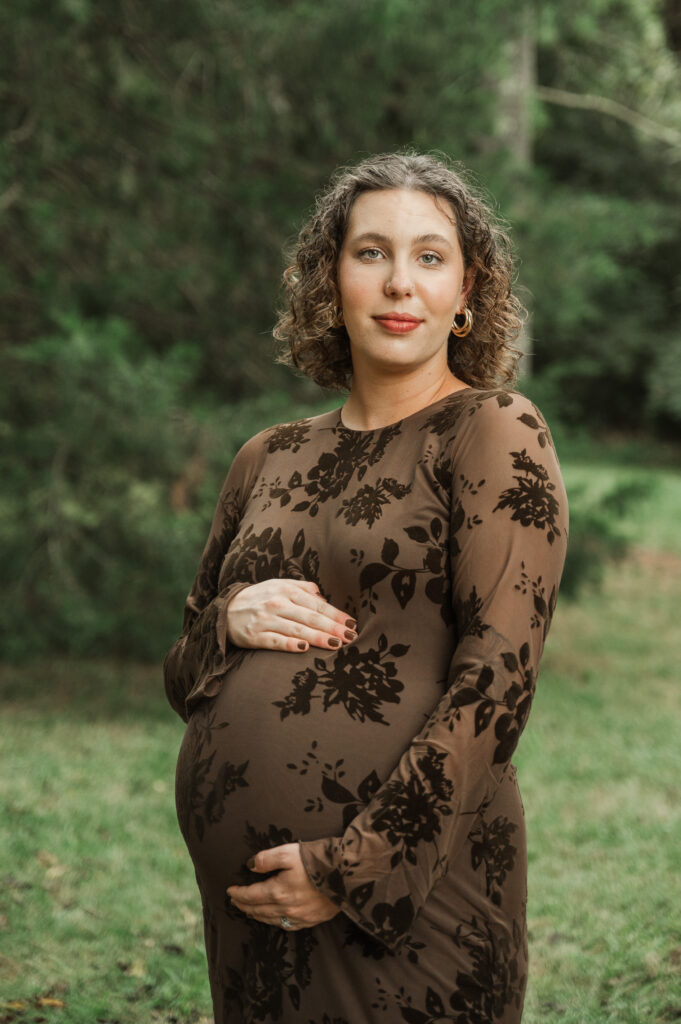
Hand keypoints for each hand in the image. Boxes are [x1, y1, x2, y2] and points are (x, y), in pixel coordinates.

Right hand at [225, 579, 356, 652]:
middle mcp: (277, 603)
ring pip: (296, 629)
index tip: (351, 623)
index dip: (336, 614)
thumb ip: (303, 588)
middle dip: (332, 627)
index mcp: (286, 590)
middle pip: (310, 617)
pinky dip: (289, 644)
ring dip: (317, 637)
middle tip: (351, 637)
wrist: (226, 609)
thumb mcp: (280, 585)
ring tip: (335, 644)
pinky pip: (275, 641)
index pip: (317, 604)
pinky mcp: (254, 636)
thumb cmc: (260, 598)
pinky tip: (303, 648)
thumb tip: (324, 598)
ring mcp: (265, 620)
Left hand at [226, 843, 339, 930]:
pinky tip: (273, 918)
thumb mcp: (288, 852)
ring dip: (257, 915)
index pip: (251, 896)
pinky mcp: (311, 920)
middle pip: (258, 910)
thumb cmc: (317, 860)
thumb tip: (250, 866)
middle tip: (235, 901)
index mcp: (278, 891)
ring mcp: (299, 917)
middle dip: (244, 905)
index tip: (229, 891)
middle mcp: (286, 908)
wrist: (347, 873)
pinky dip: (274, 921)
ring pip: (271, 920)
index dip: (238, 894)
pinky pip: (286, 925)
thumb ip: (266, 859)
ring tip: (249, 910)